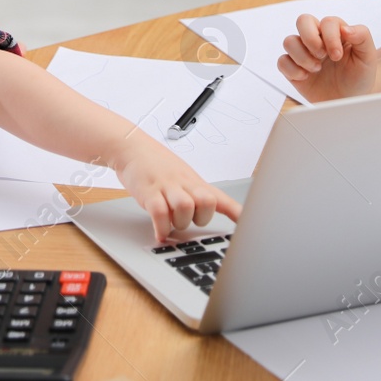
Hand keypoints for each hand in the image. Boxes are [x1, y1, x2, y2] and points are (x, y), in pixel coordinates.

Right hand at [113, 136, 241, 242]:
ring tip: (170, 225)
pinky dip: (161, 227)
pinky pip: (159, 212)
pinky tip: (160, 234)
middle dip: (201, 218)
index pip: (220, 198)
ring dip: (180, 222)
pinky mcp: (149, 192)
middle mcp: (184, 183)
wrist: (132, 146)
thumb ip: (195, 195)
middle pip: (206, 201)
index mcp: (194, 182)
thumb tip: (207, 213)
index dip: (236, 213)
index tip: (248, 226)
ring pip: (185, 207)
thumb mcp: (182, 177)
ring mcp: (166, 186)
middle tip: (189, 220)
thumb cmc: (157, 165)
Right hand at [278, 15, 377, 100]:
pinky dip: (292, 70)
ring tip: (316, 69)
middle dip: (310, 38)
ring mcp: (304, 53)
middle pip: (302, 20)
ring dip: (302, 57)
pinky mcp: (293, 68)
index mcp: (336, 32)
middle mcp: (317, 39)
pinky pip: (282, 61)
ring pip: (289, 41)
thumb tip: (345, 28)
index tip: (338, 57)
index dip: (330, 37)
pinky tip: (306, 77)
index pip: (327, 22)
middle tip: (321, 56)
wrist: (350, 100)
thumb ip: (362, 36)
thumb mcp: (368, 57)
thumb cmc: (359, 77)